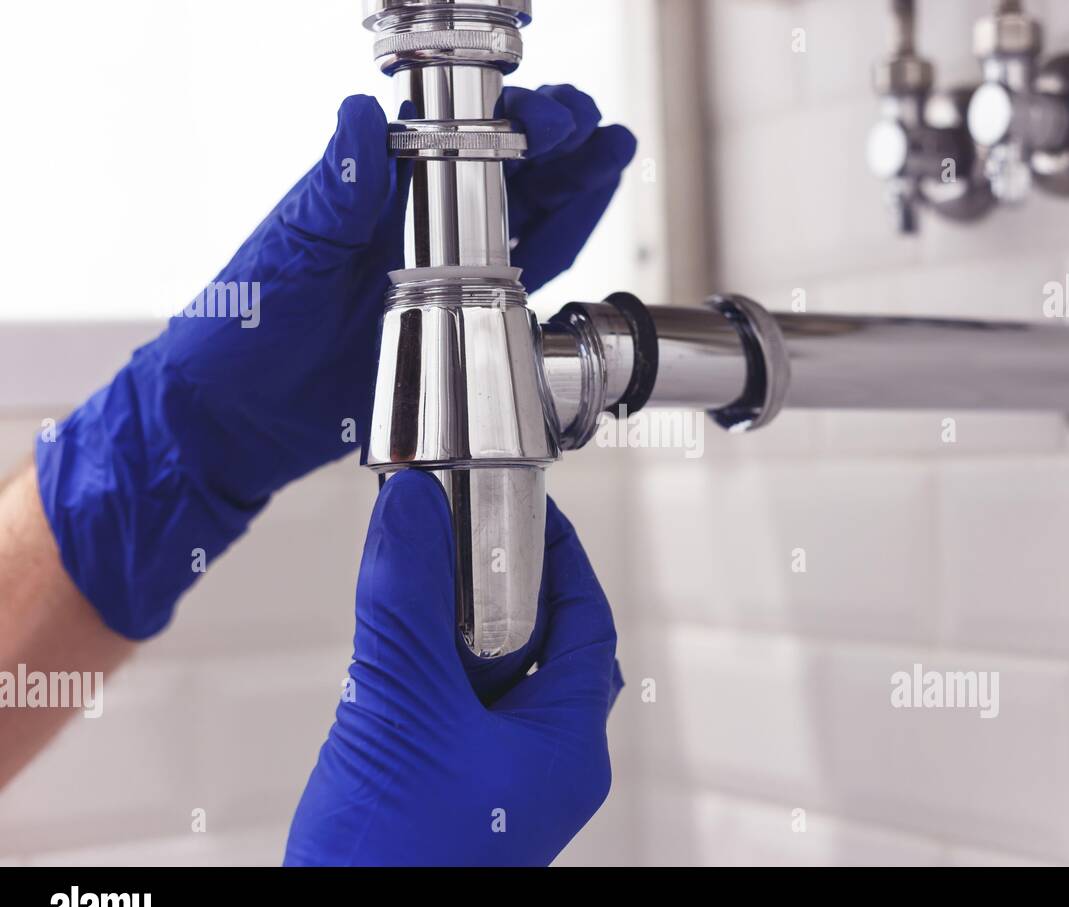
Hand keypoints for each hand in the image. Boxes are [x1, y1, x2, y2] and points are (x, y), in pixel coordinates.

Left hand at [36, 87, 634, 638]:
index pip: (452, 134)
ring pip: (529, 214)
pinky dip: (564, 244)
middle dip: (556, 140)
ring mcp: (448, 270)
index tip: (539, 110)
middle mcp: (420, 221)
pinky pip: (527, 276)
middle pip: (505, 166)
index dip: (503, 116)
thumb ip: (335, 191)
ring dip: (574, 183)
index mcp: (377, 187)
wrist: (239, 416)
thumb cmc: (246, 324)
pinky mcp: (466, 318)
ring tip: (612, 153)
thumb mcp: (289, 250)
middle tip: (589, 128)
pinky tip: (590, 210)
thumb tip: (358, 114)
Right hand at [284, 471, 622, 865]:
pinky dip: (434, 676)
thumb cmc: (393, 857)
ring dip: (462, 634)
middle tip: (460, 545)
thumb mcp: (401, 705)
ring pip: (499, 683)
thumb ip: (406, 601)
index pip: (589, 622)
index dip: (564, 559)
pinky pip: (460, 718)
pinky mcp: (458, 799)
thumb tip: (411, 508)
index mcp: (568, 742)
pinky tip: (393, 664)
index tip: (526, 511)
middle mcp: (548, 765)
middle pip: (548, 649)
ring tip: (419, 591)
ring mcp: (504, 787)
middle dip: (504, 593)